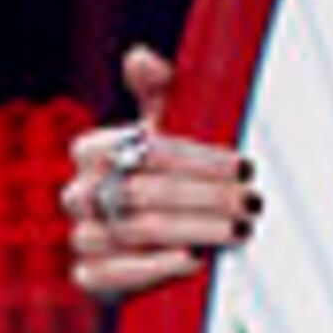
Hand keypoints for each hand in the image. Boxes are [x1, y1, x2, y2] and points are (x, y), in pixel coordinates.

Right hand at [62, 46, 260, 300]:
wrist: (166, 236)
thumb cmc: (174, 171)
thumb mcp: (174, 128)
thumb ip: (163, 92)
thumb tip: (140, 57)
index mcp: (95, 151)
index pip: (143, 150)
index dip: (196, 159)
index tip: (244, 165)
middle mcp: (80, 192)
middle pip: (140, 192)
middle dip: (205, 197)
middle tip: (252, 202)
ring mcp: (84, 235)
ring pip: (133, 231)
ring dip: (193, 230)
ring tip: (240, 229)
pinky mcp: (92, 276)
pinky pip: (110, 274)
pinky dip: (153, 269)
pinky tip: (193, 261)